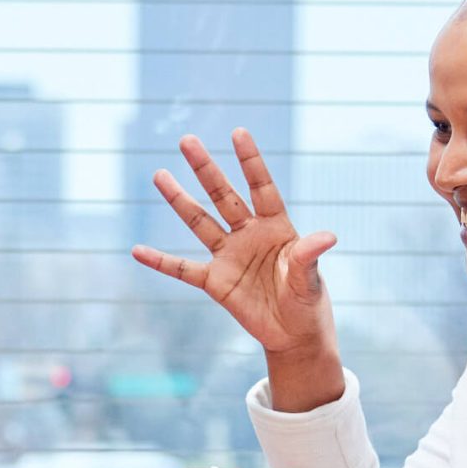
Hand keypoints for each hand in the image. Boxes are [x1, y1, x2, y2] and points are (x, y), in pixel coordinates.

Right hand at [132, 129, 338, 358]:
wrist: (293, 334)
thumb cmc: (307, 301)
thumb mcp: (309, 279)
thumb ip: (309, 256)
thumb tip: (328, 237)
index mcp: (276, 226)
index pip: (261, 187)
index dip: (250, 161)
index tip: (238, 133)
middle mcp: (248, 234)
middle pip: (223, 195)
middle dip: (206, 169)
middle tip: (186, 140)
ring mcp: (229, 256)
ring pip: (199, 222)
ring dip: (179, 200)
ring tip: (159, 175)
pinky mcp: (215, 282)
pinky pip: (183, 269)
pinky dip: (160, 262)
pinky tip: (138, 251)